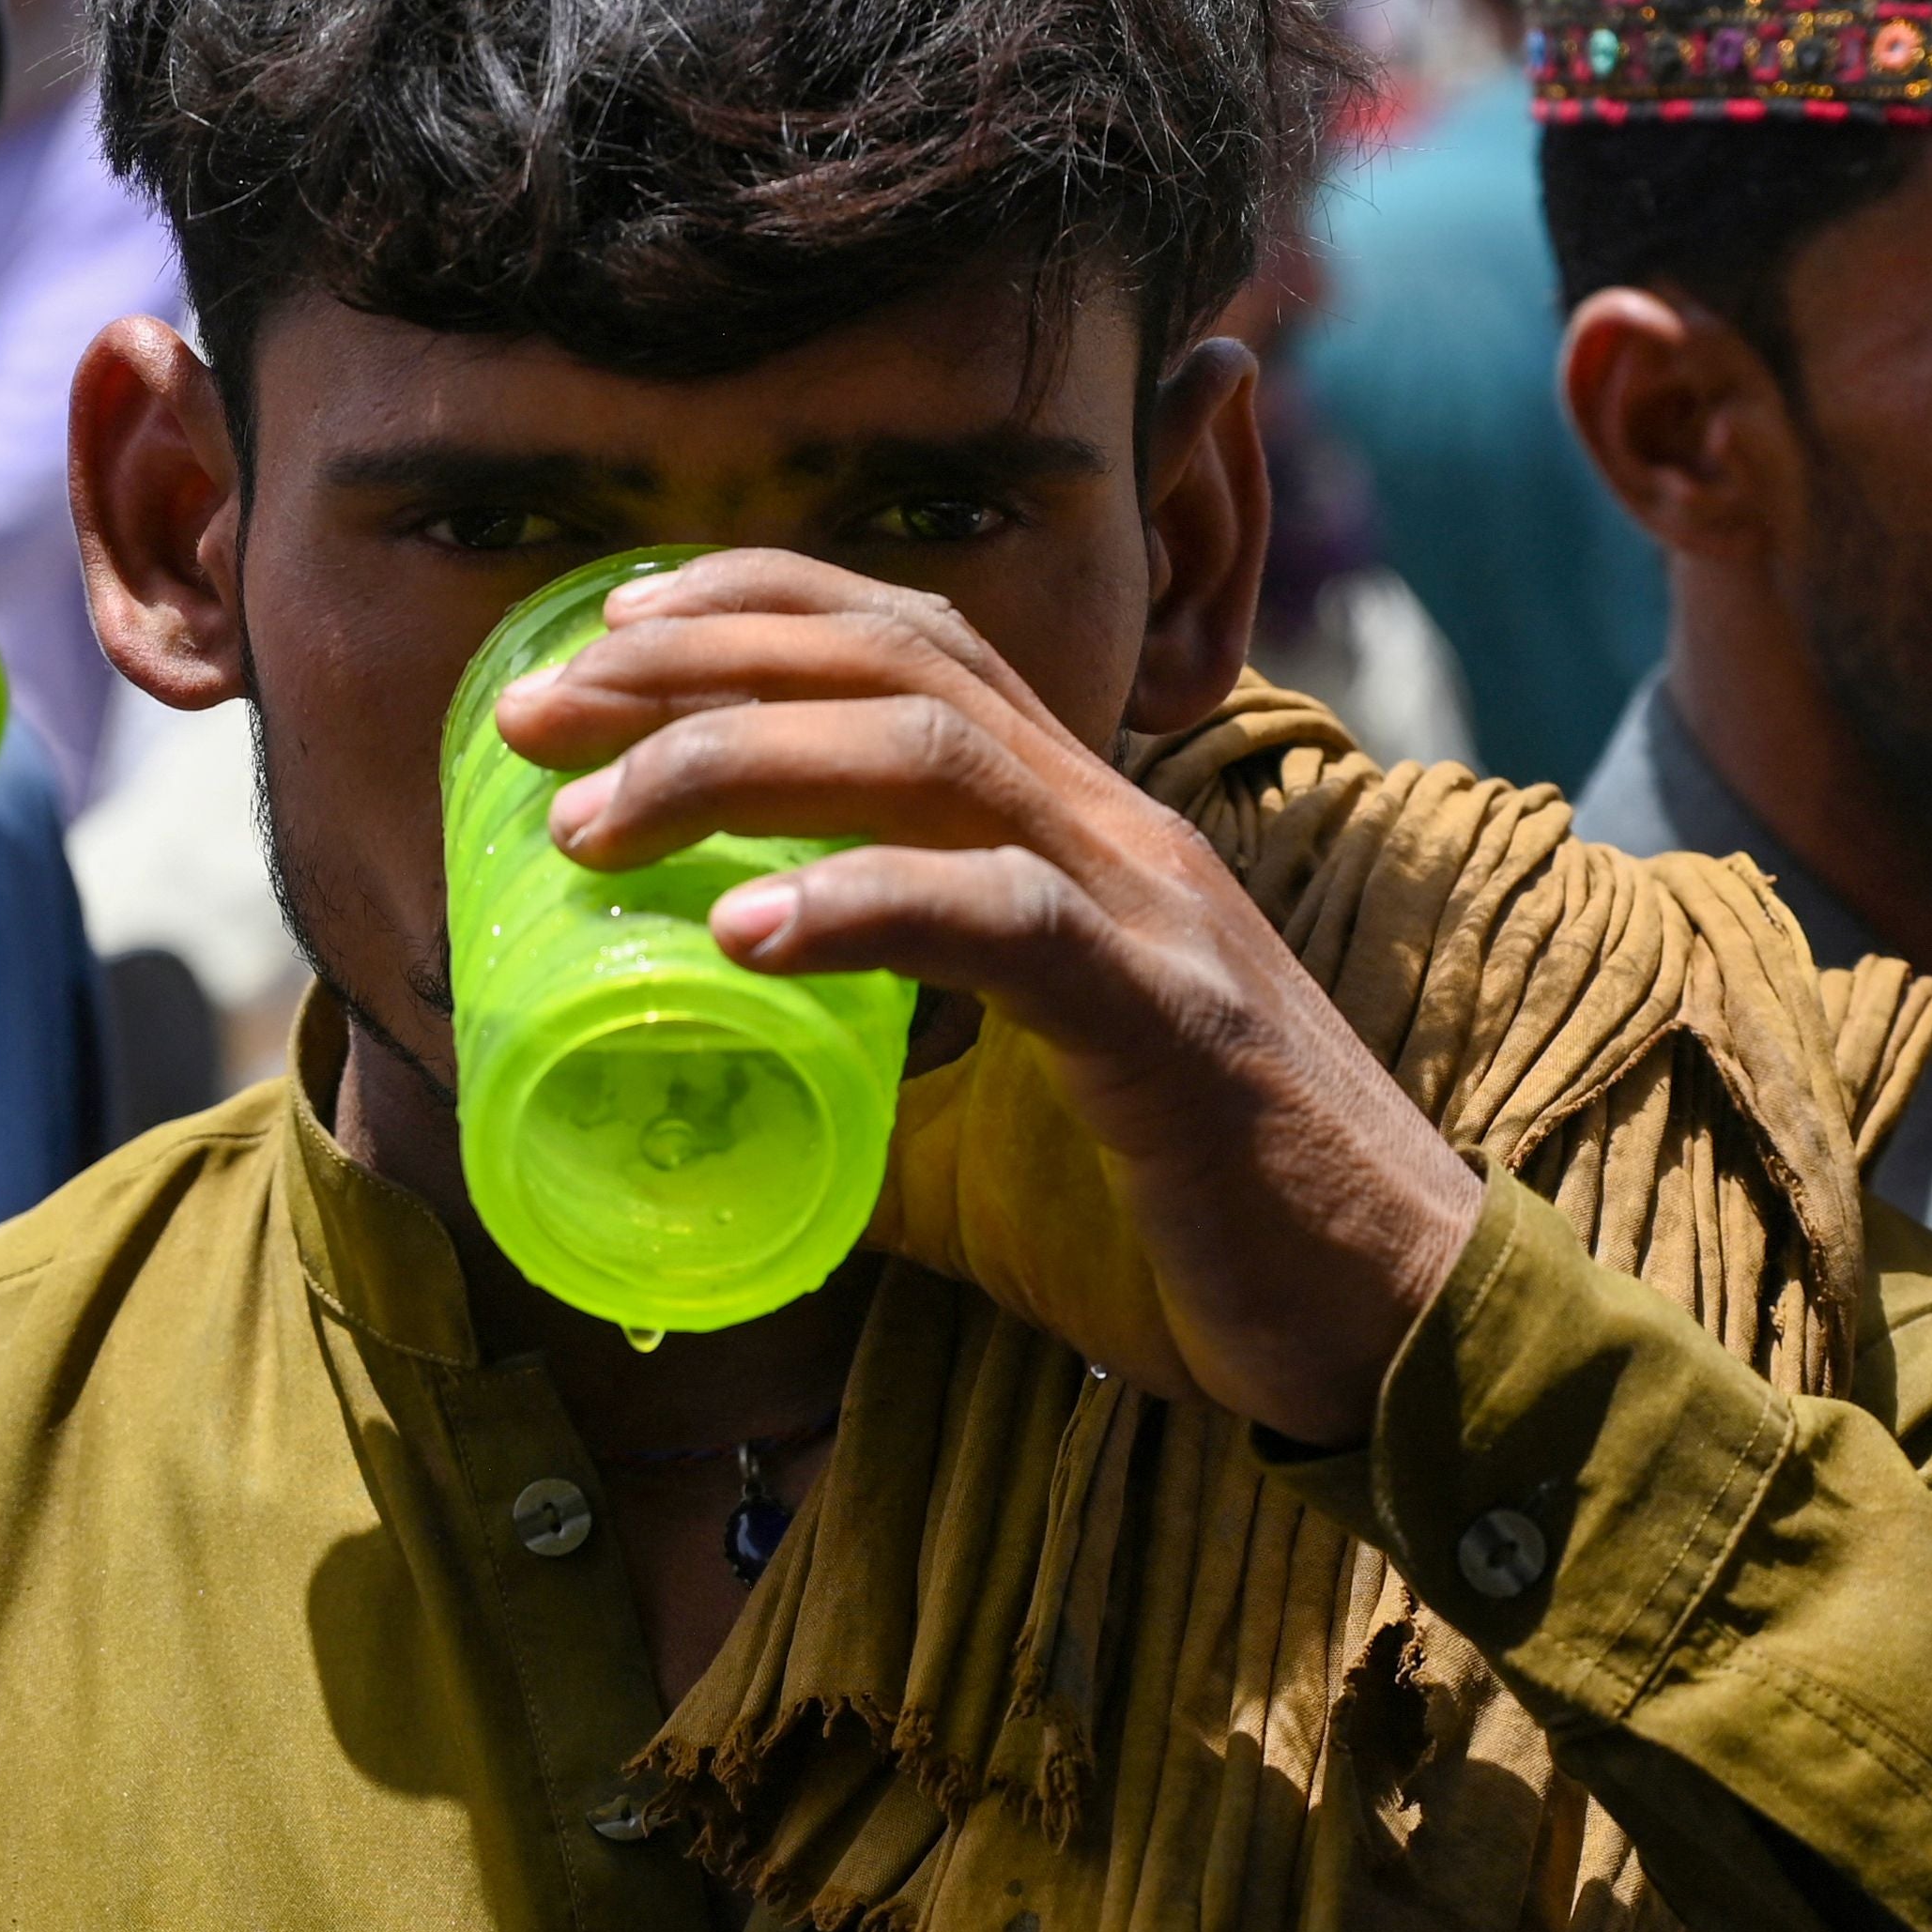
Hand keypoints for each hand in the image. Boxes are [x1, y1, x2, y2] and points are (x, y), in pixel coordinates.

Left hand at [487, 549, 1482, 1442]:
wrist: (1399, 1326)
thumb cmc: (1209, 1236)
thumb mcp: (1003, 1157)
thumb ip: (888, 1116)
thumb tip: (736, 1131)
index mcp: (1082, 835)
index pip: (914, 640)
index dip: (753, 605)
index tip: (604, 638)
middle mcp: (1118, 832)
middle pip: (896, 659)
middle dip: (696, 661)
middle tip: (532, 716)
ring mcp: (1152, 912)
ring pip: (932, 752)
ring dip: (736, 761)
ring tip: (592, 825)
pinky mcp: (1172, 1021)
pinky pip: (1005, 919)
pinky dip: (862, 906)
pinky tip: (747, 933)